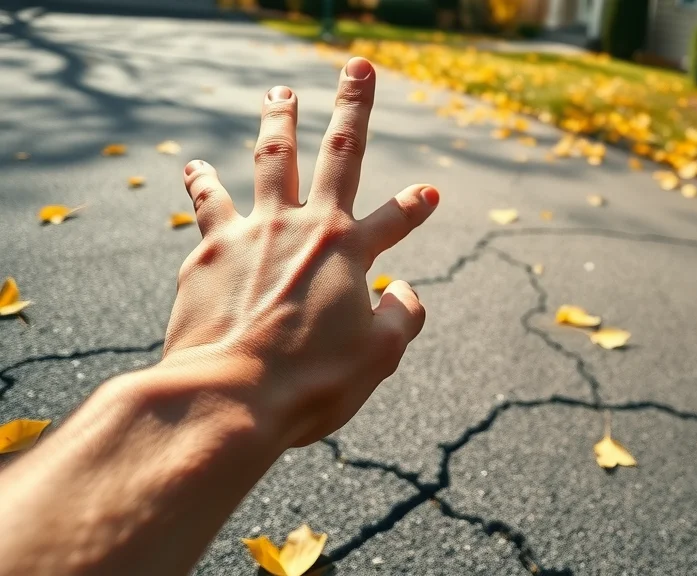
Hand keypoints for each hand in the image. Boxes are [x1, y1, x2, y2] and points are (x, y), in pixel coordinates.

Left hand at [161, 57, 438, 446]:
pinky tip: (195, 165)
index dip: (416, 204)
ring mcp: (255, 231)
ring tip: (280, 94)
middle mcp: (305, 227)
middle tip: (359, 67)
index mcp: (351, 252)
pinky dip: (203, 180)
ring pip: (271, 158)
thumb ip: (404, 317)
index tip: (429, 191)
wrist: (229, 395)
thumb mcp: (379, 357)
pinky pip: (208, 201)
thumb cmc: (312, 383)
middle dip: (353, 106)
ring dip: (280, 121)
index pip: (396, 218)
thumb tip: (407, 290)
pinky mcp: (208, 248)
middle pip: (338, 151)